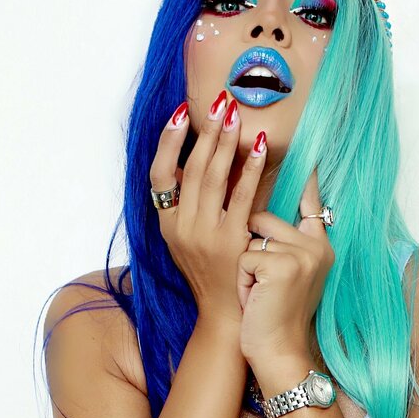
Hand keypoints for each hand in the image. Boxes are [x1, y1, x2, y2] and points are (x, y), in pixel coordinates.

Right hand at [149, 92, 267, 327]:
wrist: (224, 316)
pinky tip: (260, 147)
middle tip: (220, 101)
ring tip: (235, 114)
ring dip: (225, 142)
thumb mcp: (186, 241)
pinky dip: (250, 168)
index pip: (158, 175)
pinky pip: (241, 197)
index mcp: (167, 224)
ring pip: (213, 177)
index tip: (181, 113)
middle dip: (206, 131)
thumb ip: (187, 206)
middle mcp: (180, 228)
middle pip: (191, 169)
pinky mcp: (231, 241)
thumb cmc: (211, 274)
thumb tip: (192, 161)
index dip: (167, 142)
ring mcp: (205, 235)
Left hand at [236, 168, 334, 365]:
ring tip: (257, 293)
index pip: (310, 201)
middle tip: (261, 286)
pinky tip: (255, 300)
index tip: (304, 151)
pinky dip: (242, 279)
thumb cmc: (272, 313)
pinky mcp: (283, 265)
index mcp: (319, 245)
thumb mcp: (282, 272)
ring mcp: (302, 254)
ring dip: (244, 264)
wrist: (277, 352)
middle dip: (249, 248)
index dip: (306, 178)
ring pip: (252, 234)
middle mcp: (316, 246)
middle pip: (266, 216)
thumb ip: (281, 240)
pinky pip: (245, 256)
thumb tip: (260, 208)